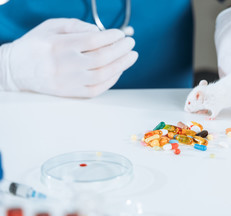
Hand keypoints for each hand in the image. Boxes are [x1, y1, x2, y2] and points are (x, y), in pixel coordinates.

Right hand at [0, 18, 137, 96]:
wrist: (16, 69)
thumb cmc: (36, 45)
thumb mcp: (51, 26)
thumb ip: (76, 25)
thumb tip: (100, 32)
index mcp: (59, 45)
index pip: (93, 40)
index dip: (112, 37)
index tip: (121, 34)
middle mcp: (64, 64)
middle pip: (102, 58)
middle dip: (121, 50)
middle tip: (131, 44)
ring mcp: (68, 81)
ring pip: (102, 75)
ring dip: (121, 65)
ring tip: (131, 56)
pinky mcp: (70, 93)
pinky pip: (97, 89)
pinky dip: (111, 80)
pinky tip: (119, 71)